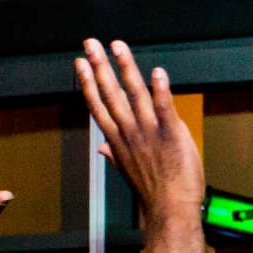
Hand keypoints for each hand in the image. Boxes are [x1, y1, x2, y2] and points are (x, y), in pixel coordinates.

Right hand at [74, 39, 205, 252]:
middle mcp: (129, 132)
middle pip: (110, 93)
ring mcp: (149, 132)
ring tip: (117, 46)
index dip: (88, 82)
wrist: (171, 209)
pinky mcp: (172, 134)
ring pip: (134, 93)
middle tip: (89, 43)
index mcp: (118, 139)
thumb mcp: (128, 171)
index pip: (98, 105)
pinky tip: (157, 72)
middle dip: (99, 66)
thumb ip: (115, 154)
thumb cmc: (154, 190)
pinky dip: (161, 90)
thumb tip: (102, 148)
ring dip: (125, 68)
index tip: (80, 63)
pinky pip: (165, 108)